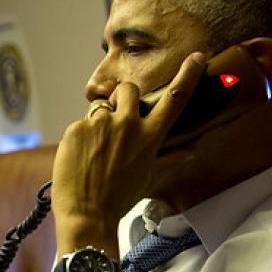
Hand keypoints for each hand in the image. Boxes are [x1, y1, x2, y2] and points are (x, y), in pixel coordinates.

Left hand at [51, 51, 206, 246]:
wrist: (87, 214)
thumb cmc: (119, 199)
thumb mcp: (149, 178)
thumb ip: (172, 160)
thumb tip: (192, 150)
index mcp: (149, 136)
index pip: (174, 99)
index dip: (187, 76)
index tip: (196, 57)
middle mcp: (126, 125)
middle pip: (128, 90)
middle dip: (123, 97)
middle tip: (116, 119)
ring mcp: (99, 125)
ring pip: (99, 109)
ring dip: (99, 123)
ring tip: (95, 151)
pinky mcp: (75, 129)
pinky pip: (79, 125)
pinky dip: (80, 138)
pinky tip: (80, 159)